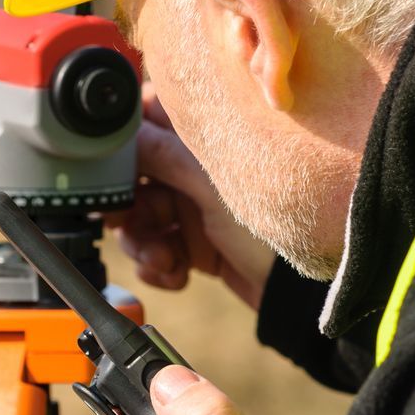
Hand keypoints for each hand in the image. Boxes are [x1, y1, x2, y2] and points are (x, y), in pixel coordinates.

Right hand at [111, 89, 275, 309]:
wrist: (300, 294)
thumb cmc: (274, 230)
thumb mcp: (211, 187)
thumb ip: (162, 154)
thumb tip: (119, 129)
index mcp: (206, 139)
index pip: (148, 120)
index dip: (125, 142)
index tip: (114, 166)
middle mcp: (197, 169)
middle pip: (135, 175)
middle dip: (127, 205)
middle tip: (127, 221)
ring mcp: (196, 207)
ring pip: (140, 217)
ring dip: (141, 241)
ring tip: (163, 259)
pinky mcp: (196, 244)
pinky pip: (156, 249)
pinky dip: (159, 265)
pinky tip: (176, 273)